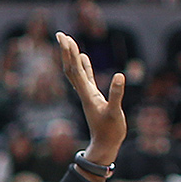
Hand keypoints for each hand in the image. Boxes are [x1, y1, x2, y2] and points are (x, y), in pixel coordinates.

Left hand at [55, 32, 128, 161]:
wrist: (105, 147)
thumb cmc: (110, 132)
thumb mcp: (115, 113)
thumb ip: (116, 95)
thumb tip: (120, 75)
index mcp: (87, 94)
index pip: (75, 70)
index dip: (70, 54)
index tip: (66, 39)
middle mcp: (83, 93)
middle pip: (71, 68)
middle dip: (65, 51)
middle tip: (60, 34)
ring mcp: (87, 95)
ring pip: (76, 72)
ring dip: (72, 57)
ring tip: (68, 41)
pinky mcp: (94, 98)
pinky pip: (86, 78)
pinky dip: (84, 66)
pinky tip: (84, 57)